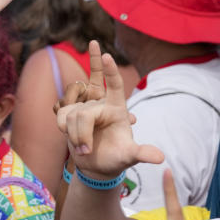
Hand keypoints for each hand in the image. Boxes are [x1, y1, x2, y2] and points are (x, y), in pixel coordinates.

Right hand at [56, 51, 163, 178]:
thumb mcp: (130, 156)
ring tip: (81, 145)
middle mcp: (99, 103)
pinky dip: (62, 124)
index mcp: (116, 108)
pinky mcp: (68, 111)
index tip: (106, 54)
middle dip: (81, 132)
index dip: (109, 70)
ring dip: (72, 130)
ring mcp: (82, 105)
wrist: (96, 165)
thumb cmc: (116, 158)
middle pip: (83, 109)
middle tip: (86, 150)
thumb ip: (142, 154)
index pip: (114, 84)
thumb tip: (160, 158)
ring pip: (69, 108)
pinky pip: (59, 110)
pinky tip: (69, 133)